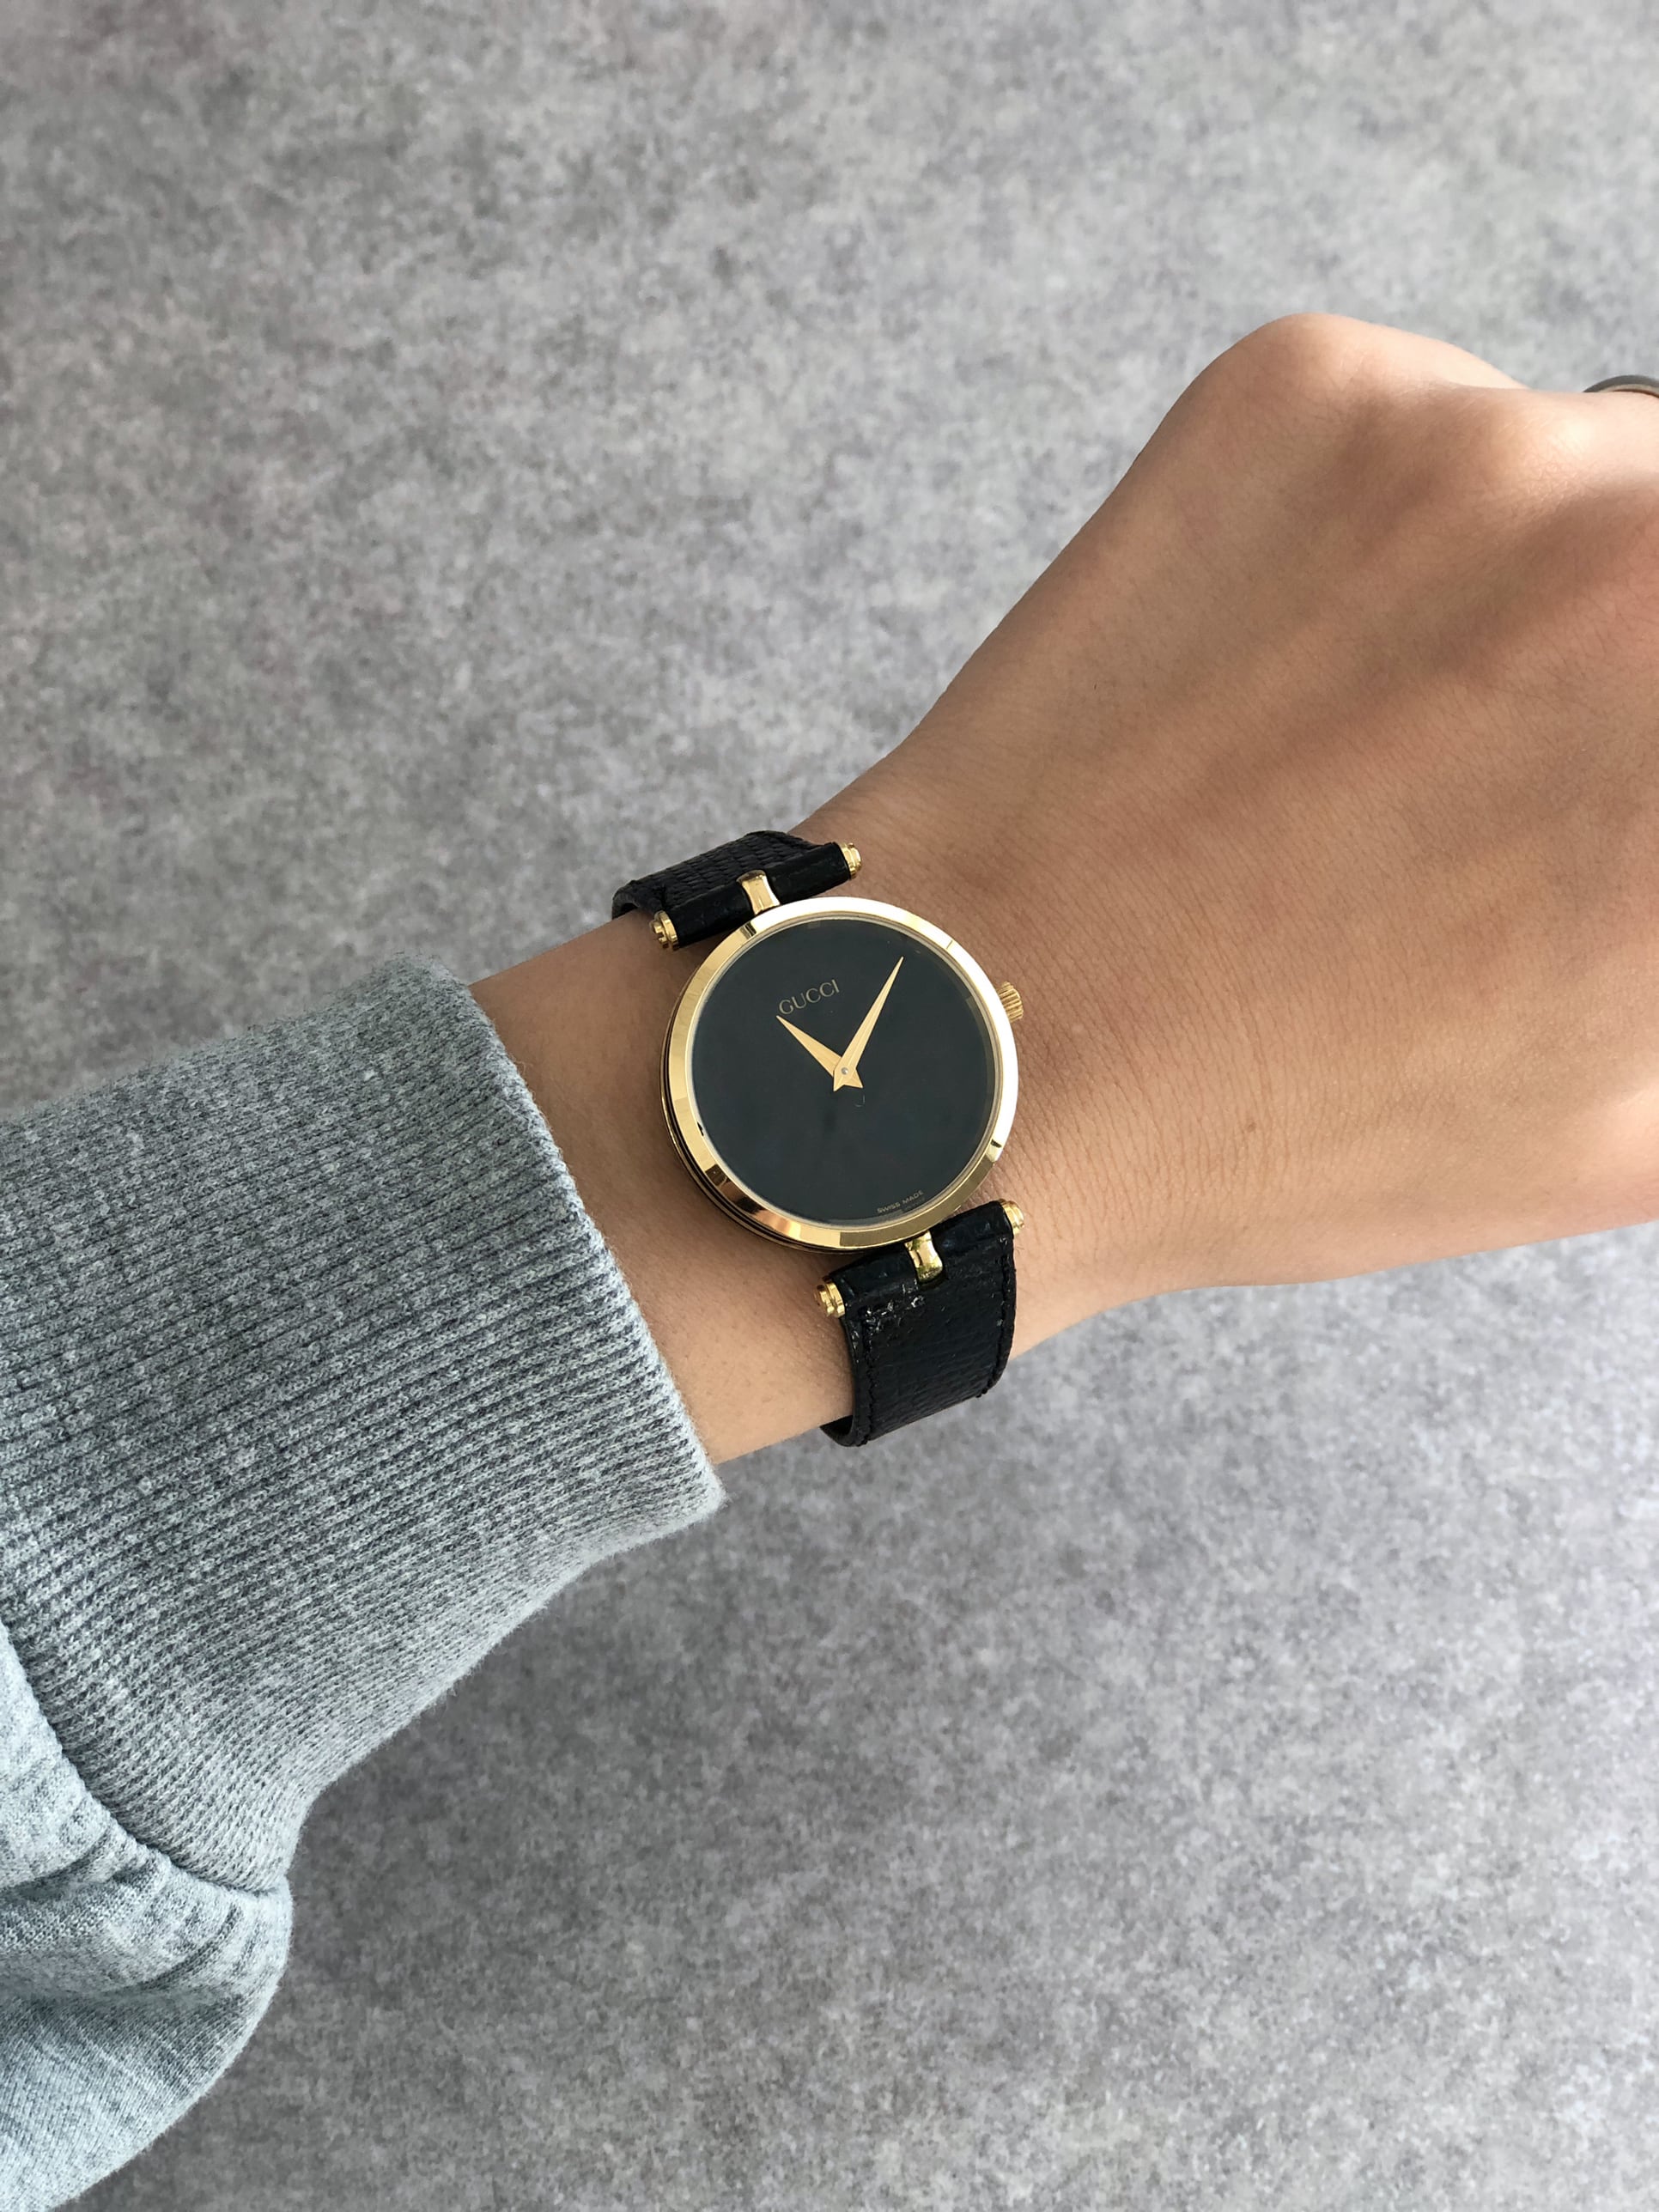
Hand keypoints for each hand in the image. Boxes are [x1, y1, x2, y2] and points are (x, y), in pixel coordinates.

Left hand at [796, 312, 1658, 1344]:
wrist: (981, 1040)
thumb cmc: (1285, 1119)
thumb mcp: (1627, 1131)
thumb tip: (1655, 861)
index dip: (1641, 781)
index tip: (1605, 804)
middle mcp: (1634, 549)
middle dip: (1634, 671)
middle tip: (1521, 778)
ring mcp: (1465, 442)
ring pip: (1581, 476)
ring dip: (1536, 585)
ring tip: (1386, 742)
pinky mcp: (1308, 389)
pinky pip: (1427, 424)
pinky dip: (1390, 531)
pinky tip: (1286, 676)